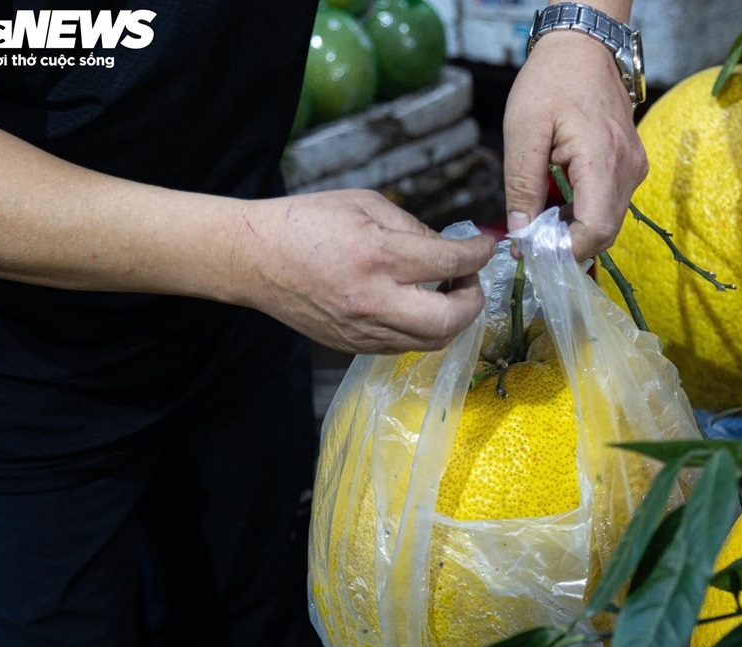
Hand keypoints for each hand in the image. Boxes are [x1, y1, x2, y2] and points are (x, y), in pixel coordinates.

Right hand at [236, 189, 495, 353]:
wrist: (253, 260)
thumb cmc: (306, 222)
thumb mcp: (365, 205)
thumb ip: (413, 227)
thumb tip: (449, 249)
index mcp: (377, 256)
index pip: (449, 263)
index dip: (478, 255)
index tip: (487, 247)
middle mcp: (373, 300)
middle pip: (449, 321)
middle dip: (473, 301)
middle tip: (470, 280)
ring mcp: (363, 330)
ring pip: (431, 341)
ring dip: (451, 319)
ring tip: (446, 292)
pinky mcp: (353, 346)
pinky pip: (405, 345)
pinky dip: (423, 328)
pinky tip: (418, 305)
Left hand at [502, 29, 646, 260]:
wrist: (583, 48)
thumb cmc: (551, 81)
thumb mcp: (523, 132)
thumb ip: (522, 186)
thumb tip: (521, 234)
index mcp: (603, 160)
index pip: (595, 230)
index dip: (564, 250)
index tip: (531, 251)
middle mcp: (628, 170)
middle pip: (603, 233)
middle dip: (566, 245)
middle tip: (528, 240)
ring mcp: (634, 168)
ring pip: (607, 222)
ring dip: (573, 230)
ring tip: (538, 217)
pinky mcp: (631, 166)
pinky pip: (609, 204)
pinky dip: (583, 213)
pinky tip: (556, 203)